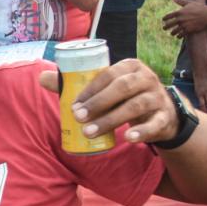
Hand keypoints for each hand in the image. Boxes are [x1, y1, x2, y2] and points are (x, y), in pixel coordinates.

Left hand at [38, 59, 179, 144]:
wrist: (160, 113)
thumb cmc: (124, 97)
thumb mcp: (105, 88)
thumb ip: (76, 84)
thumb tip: (42, 77)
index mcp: (130, 66)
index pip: (108, 74)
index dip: (90, 90)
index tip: (73, 106)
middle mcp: (147, 78)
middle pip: (123, 88)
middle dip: (98, 103)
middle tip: (78, 117)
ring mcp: (158, 97)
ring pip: (135, 106)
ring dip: (111, 120)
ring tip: (90, 132)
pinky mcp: (165, 117)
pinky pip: (154, 124)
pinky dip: (141, 132)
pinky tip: (128, 139)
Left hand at [162, 0, 206, 37]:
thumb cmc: (199, 7)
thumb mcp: (189, 3)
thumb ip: (180, 1)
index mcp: (179, 12)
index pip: (168, 16)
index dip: (164, 19)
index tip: (163, 20)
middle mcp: (180, 19)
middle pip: (169, 25)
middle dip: (165, 27)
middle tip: (164, 28)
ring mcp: (184, 25)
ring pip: (174, 31)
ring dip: (172, 33)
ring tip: (172, 33)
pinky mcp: (188, 30)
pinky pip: (180, 35)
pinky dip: (178, 36)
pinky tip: (178, 36)